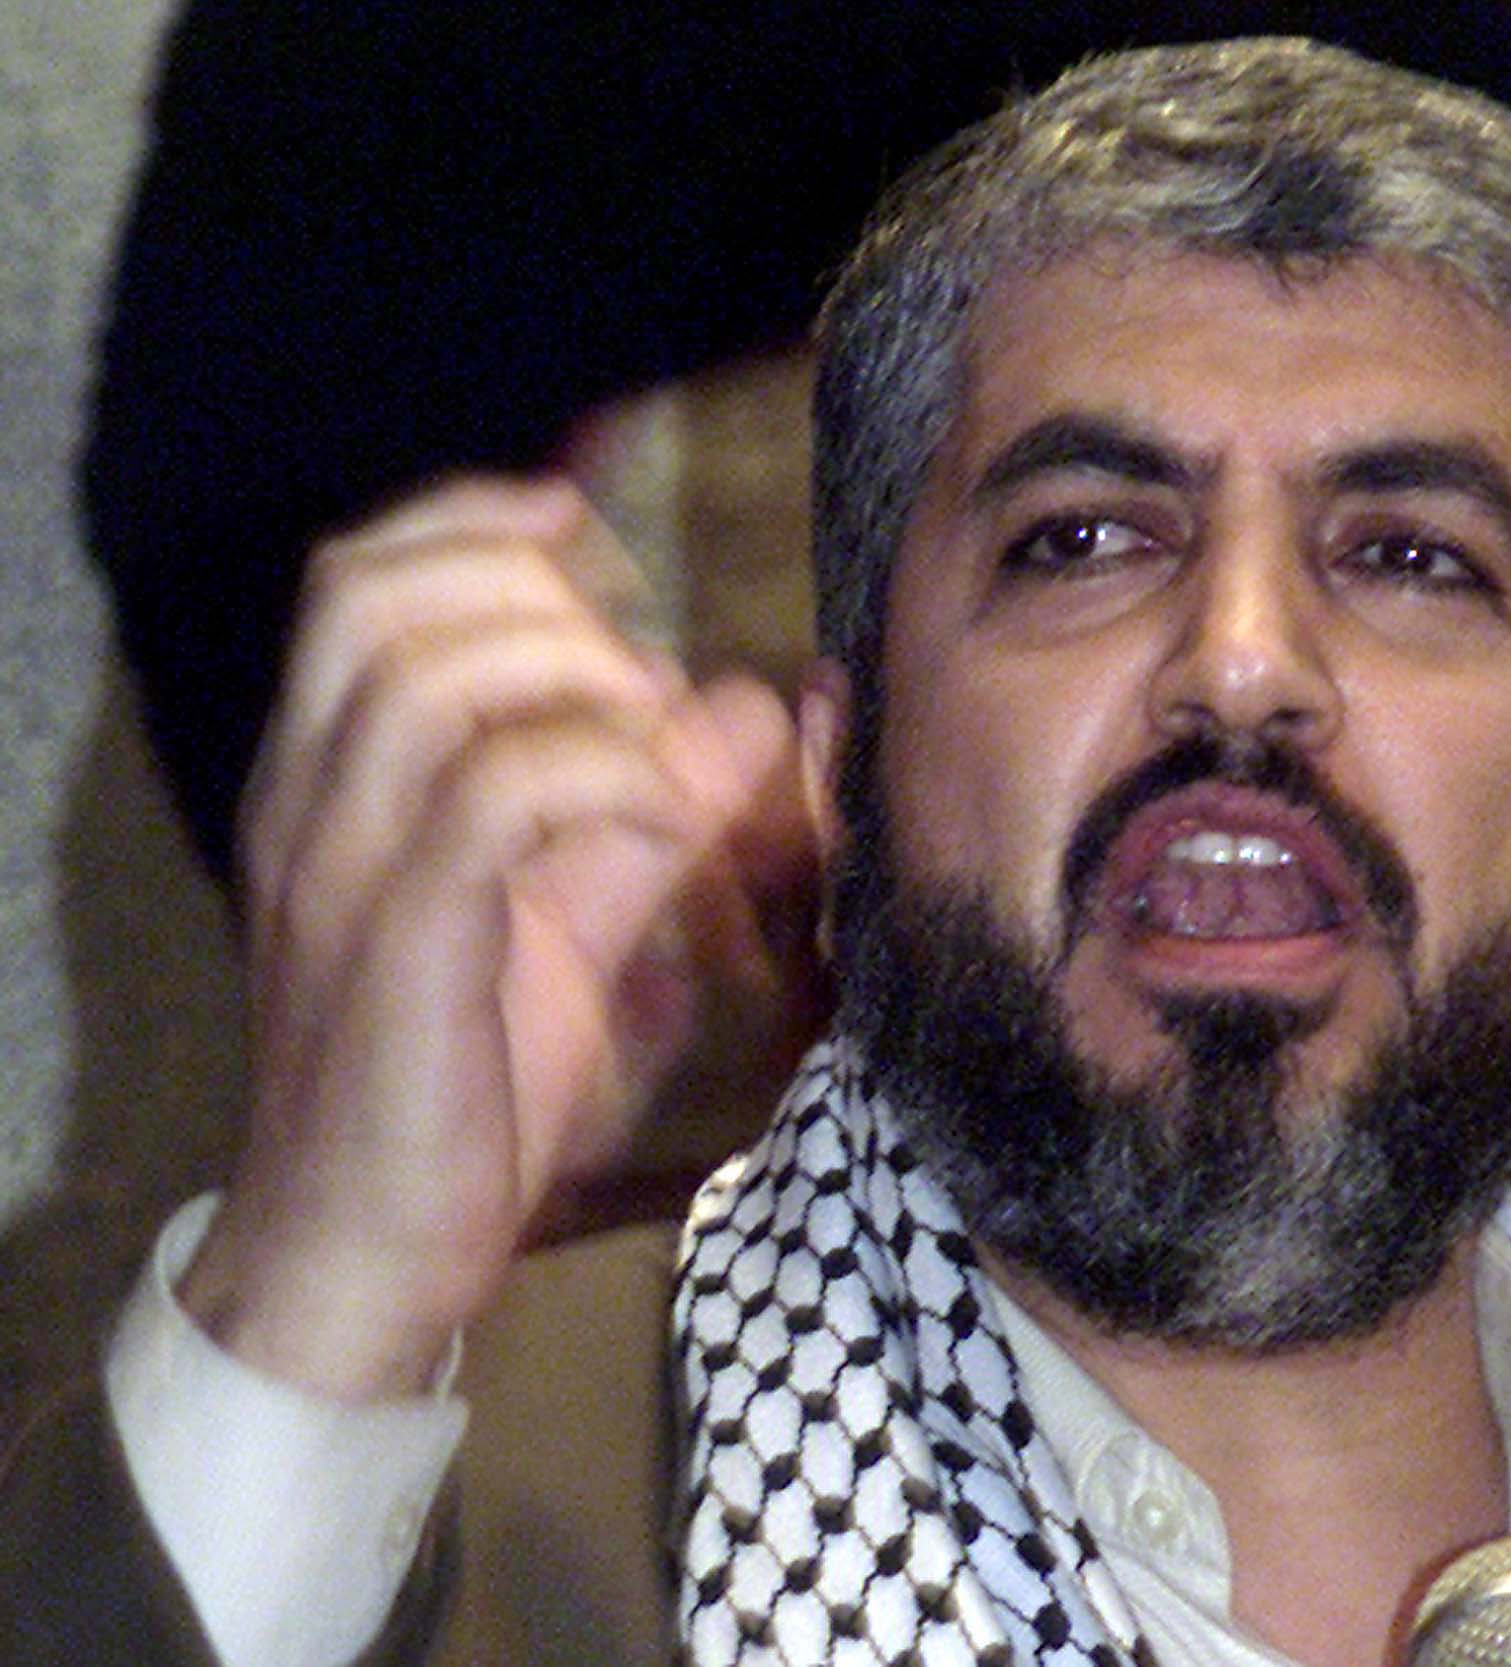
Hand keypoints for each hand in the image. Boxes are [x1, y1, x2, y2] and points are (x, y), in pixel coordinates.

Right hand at [179, 478, 826, 1396]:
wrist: (358, 1256)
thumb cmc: (458, 1083)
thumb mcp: (572, 920)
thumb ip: (646, 806)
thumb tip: (750, 705)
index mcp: (330, 782)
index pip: (354, 581)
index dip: (470, 519)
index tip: (577, 519)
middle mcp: (310, 804)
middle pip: (377, 597)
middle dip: (532, 589)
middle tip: (638, 666)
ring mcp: (340, 872)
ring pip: (428, 682)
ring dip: (572, 678)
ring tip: (658, 741)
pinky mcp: (396, 948)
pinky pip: (489, 798)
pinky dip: (600, 777)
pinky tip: (665, 818)